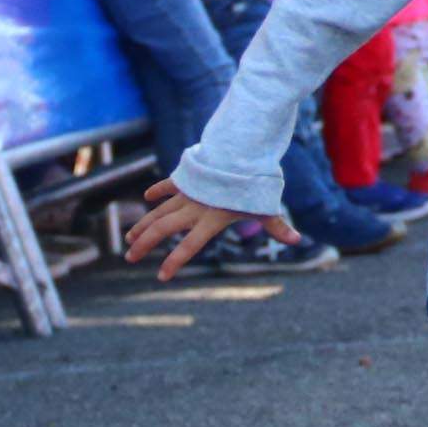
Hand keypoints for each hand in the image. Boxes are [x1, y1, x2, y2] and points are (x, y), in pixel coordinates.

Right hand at [124, 177, 288, 281]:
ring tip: (130, 238)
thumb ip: (277, 226)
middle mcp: (193, 207)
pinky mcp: (186, 177)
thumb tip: (298, 240)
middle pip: (163, 228)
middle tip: (130, 257)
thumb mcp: (265, 206)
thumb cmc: (253, 182)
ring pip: (159, 210)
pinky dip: (159, 190)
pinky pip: (169, 185)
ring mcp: (187, 192)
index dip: (174, 262)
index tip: (161, 276)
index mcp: (210, 219)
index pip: (189, 246)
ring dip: (144, 224)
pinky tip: (147, 196)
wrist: (239, 150)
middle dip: (145, 243)